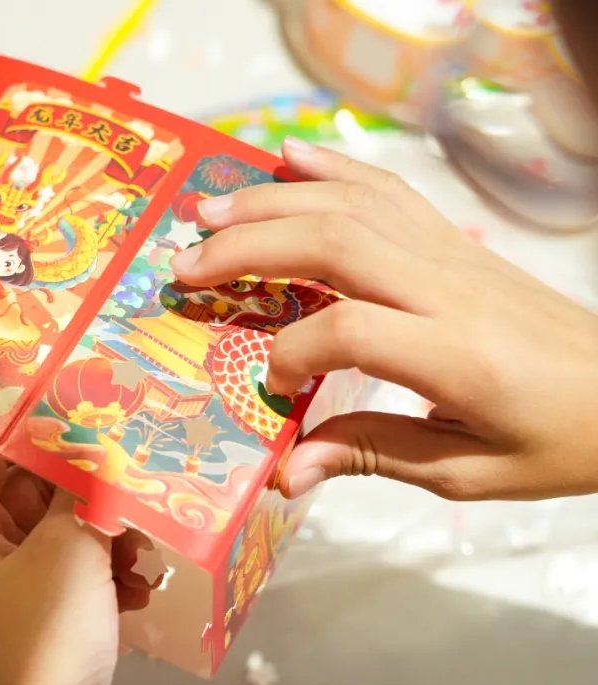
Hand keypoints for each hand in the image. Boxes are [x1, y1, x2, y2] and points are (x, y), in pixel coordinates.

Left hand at [0, 439, 151, 684]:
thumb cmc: (37, 651)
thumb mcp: (67, 554)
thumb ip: (85, 489)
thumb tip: (100, 442)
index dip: (40, 417)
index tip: (95, 397)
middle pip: (30, 482)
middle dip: (89, 485)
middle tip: (140, 473)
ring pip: (57, 526)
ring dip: (105, 532)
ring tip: (142, 546)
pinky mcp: (30, 615)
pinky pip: (67, 568)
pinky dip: (103, 571)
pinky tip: (138, 588)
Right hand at [170, 137, 597, 501]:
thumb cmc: (556, 439)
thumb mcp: (467, 472)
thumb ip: (371, 456)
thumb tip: (286, 471)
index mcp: (454, 357)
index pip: (349, 332)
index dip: (292, 354)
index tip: (272, 386)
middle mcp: (447, 289)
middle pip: (333, 244)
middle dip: (248, 247)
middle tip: (184, 264)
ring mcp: (452, 254)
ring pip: (350, 206)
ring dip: (272, 201)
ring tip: (209, 207)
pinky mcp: (454, 241)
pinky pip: (388, 191)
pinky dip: (334, 167)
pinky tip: (291, 156)